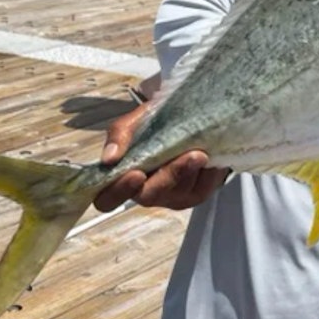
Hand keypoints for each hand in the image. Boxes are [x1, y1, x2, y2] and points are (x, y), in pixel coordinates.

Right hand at [93, 103, 228, 212]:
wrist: (183, 118)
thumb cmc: (153, 125)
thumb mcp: (134, 122)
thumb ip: (119, 136)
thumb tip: (110, 158)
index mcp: (122, 180)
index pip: (107, 200)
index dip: (119, 191)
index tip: (136, 173)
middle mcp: (145, 193)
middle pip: (151, 196)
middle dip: (170, 175)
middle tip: (189, 155)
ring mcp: (172, 198)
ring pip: (180, 193)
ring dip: (191, 172)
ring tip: (202, 152)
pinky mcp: (196, 195)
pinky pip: (203, 189)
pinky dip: (208, 174)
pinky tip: (211, 158)